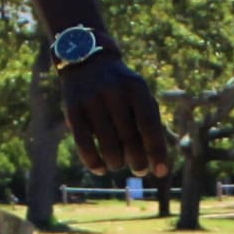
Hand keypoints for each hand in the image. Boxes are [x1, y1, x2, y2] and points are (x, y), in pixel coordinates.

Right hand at [62, 52, 170, 177]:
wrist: (87, 61)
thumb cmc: (122, 87)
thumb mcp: (139, 94)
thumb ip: (150, 121)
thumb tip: (159, 161)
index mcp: (136, 88)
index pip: (149, 125)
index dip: (156, 151)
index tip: (161, 172)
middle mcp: (114, 92)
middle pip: (129, 138)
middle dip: (137, 161)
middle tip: (140, 169)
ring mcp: (91, 100)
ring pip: (107, 144)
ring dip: (116, 163)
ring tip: (119, 164)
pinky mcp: (72, 109)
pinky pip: (83, 143)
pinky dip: (93, 161)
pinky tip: (100, 169)